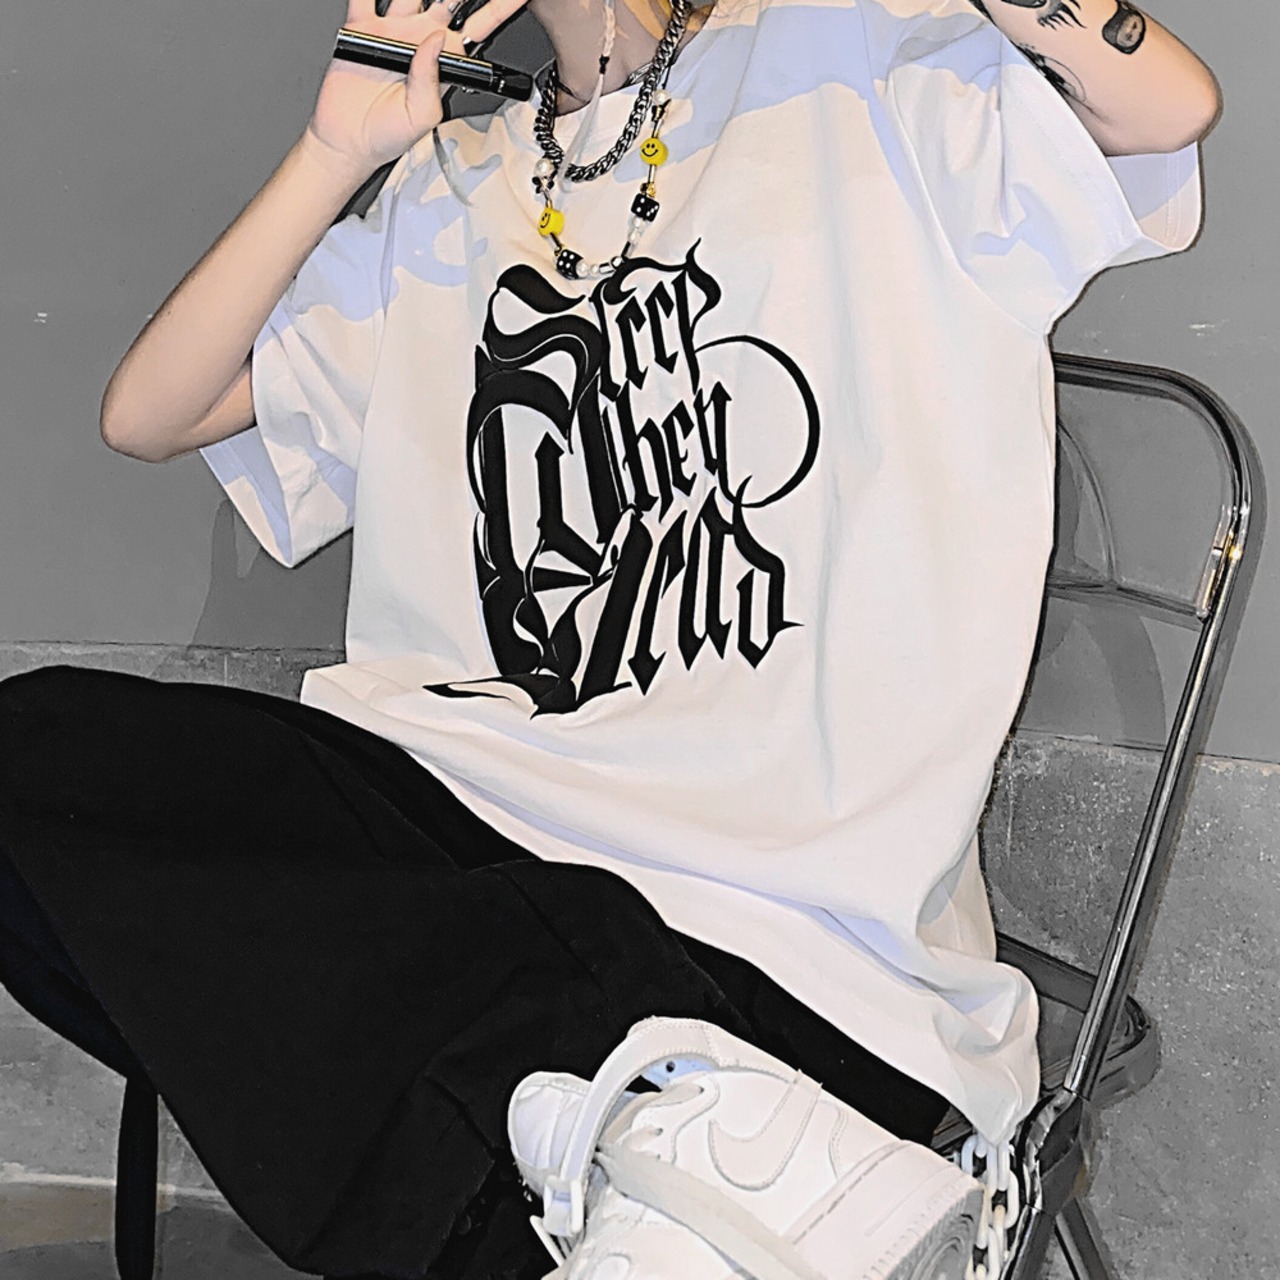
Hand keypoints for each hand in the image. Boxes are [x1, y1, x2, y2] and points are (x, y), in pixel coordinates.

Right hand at [305, 0, 531, 177]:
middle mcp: (420, 39)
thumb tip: (437, 40)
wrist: (349, 141)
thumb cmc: (388, 136)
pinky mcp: (361, 27)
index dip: (499, 8)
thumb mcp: (422, 115)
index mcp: (443, 61)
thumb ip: (432, 79)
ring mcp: (392, 29)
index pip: (480, 27)